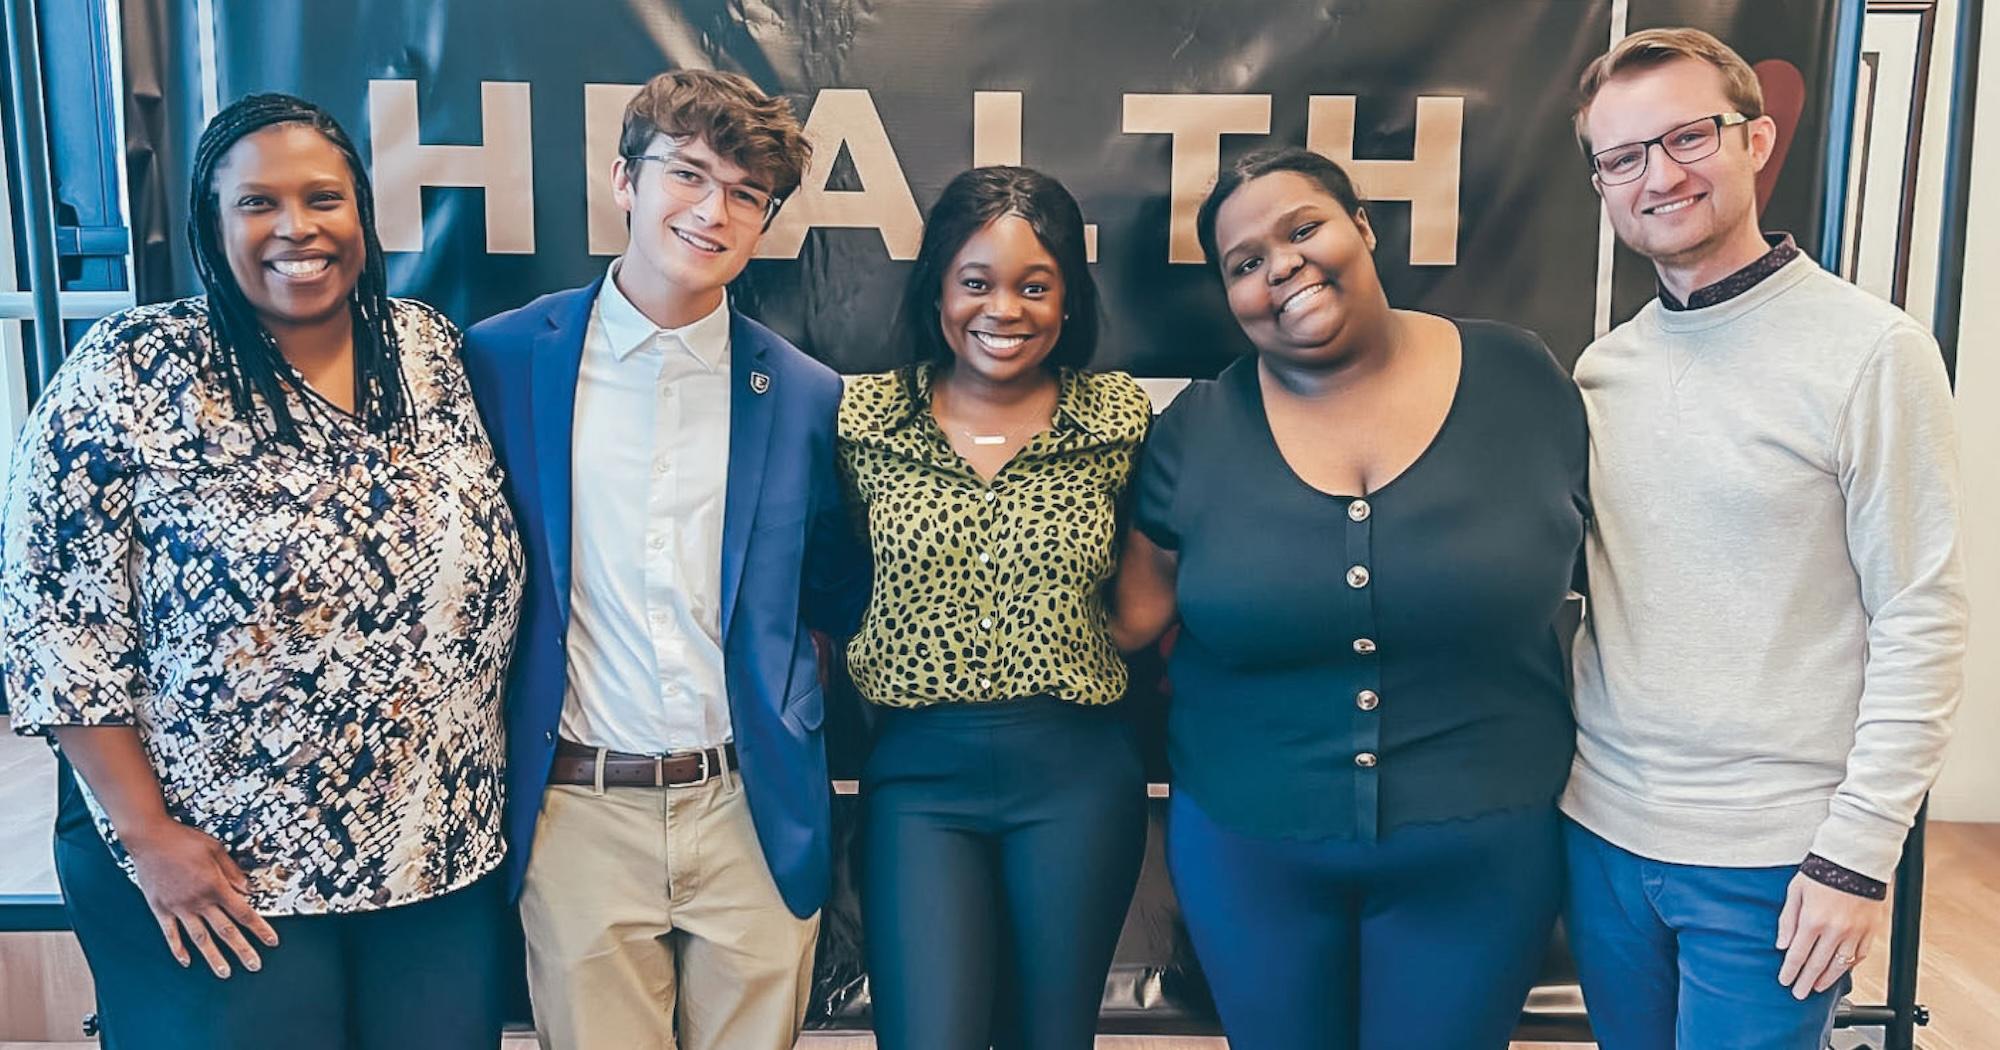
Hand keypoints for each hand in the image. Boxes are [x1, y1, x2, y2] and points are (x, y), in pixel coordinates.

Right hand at [120, 819, 278, 977]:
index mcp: (215, 886)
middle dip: (242, 949)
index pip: (243, 912)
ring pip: (200, 938)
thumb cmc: (183, 840)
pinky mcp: (160, 908)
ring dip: (213, 957)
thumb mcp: (216, 849)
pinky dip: (178, 949)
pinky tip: (187, 961)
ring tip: (224, 972)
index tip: (271, 941)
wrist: (149, 839)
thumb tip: (247, 890)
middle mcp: (199, 901)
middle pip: (225, 930)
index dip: (259, 928)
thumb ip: (232, 871)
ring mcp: (178, 907)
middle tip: (254, 966)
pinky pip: (171, 933)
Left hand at [1776, 871, 1884, 999]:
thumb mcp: (1795, 892)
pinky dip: (1849, 966)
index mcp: (1813, 920)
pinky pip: (1860, 955)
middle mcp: (1835, 930)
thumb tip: (1782, 945)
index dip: (1790, 971)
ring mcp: (1854, 932)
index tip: (1784, 981)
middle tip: (1798, 993)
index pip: (1798, 954)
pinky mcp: (1870, 930)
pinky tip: (1840, 970)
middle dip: (1805, 981)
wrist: (1855, 860)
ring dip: (1827, 979)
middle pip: (1817, 965)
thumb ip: (1787, 920)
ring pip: (1840, 965)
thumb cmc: (1821, 872)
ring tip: (1816, 987)